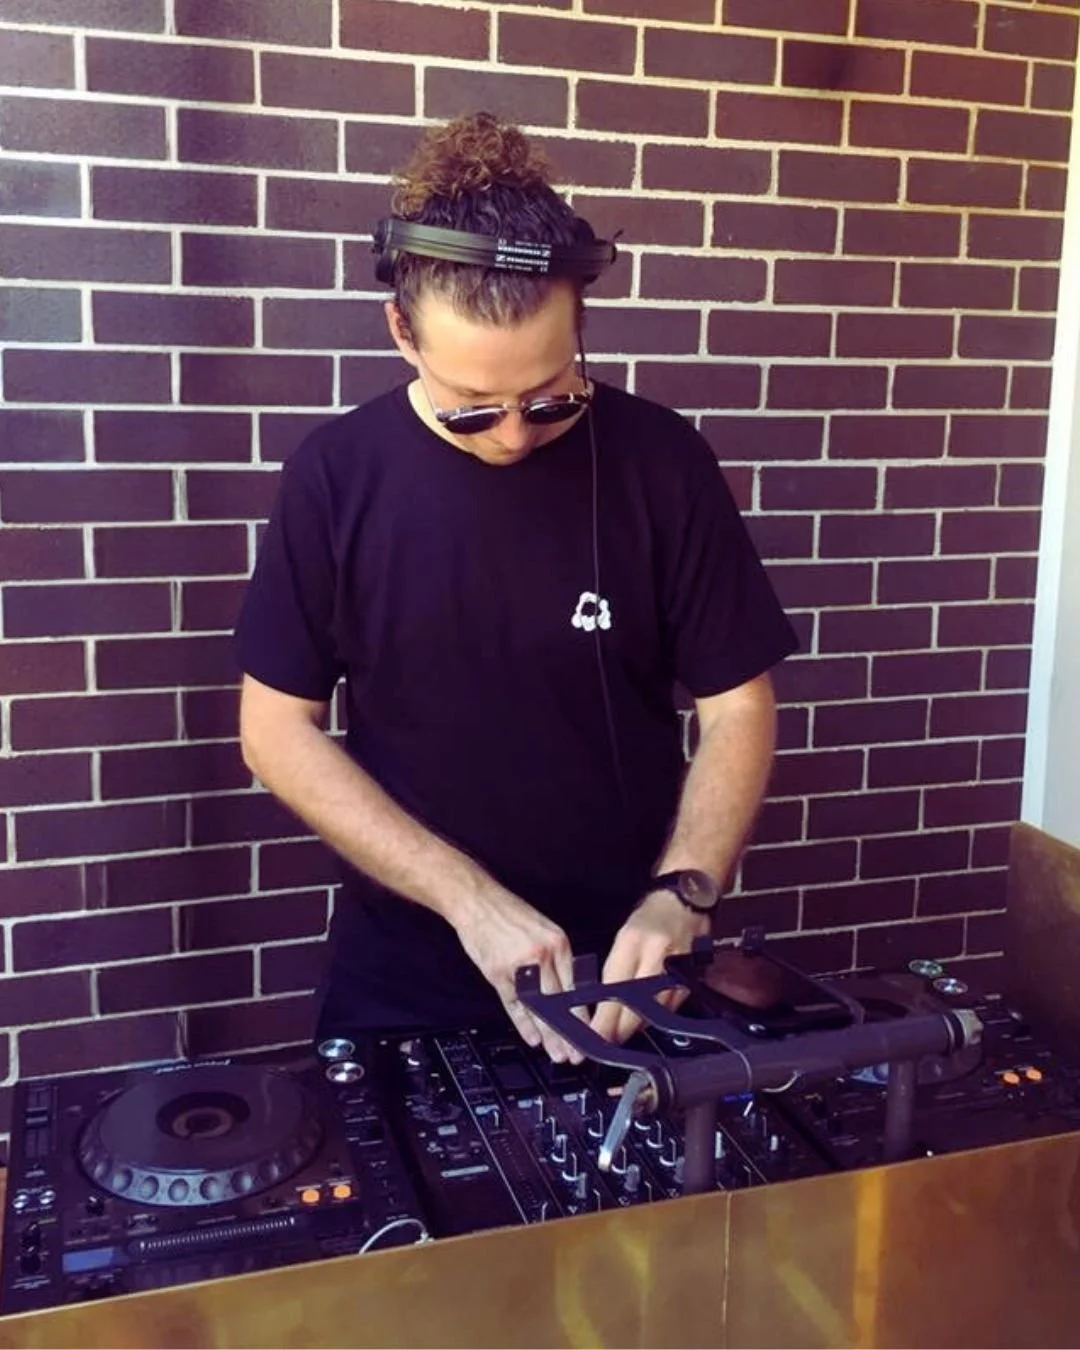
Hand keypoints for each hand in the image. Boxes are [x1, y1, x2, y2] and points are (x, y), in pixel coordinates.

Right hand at [454, 889, 584, 1063]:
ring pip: (538, 1007)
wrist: (476, 900)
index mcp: (558, 943)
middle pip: (559, 1001)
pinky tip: (532, 1038)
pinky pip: (514, 1004)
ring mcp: (519, 965)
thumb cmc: (508, 914)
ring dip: (549, 1034)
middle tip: (577, 1053)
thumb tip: (569, 989)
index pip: (575, 986)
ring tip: (557, 1054)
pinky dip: (523, 1023)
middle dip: (569, 1032)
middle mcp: (543, 954)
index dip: (582, 1013)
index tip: (589, 1032)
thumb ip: (556, 958)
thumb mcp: (543, 929)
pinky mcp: (498, 972)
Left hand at [590, 891, 710, 1044]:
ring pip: (654, 1014)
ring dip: (636, 1027)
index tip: (594, 1035)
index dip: (604, 1019)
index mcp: (634, 942)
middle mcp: (657, 957)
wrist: (686, 904)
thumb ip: (614, 970)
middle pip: (636, 1009)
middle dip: (618, 1031)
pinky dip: (655, 1018)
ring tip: (621, 1033)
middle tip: (605, 1041)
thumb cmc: (650, 919)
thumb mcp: (624, 937)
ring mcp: (677, 971)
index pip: (615, 990)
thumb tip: (600, 1005)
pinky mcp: (690, 981)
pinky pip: (670, 1010)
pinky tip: (644, 1019)